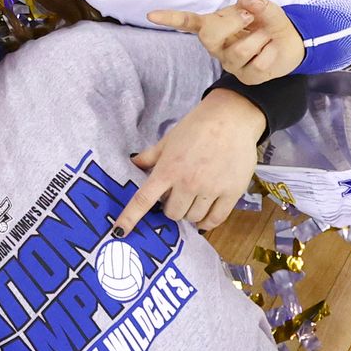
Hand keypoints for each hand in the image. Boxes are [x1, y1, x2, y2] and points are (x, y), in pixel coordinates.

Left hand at [113, 90, 265, 233]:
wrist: (232, 118)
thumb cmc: (197, 127)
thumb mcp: (168, 140)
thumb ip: (150, 156)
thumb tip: (133, 163)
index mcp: (168, 170)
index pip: (143, 199)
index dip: (129, 217)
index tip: (119, 232)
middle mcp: (187, 183)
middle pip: (172, 213)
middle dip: (171, 208)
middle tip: (177, 196)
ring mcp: (210, 189)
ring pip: (192, 218)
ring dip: (189, 214)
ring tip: (193, 201)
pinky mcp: (231, 193)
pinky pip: (216, 219)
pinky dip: (207, 223)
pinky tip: (204, 218)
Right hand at [149, 0, 304, 85]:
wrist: (291, 44)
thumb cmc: (267, 22)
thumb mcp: (264, 5)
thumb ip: (257, 1)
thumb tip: (250, 2)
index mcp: (215, 24)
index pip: (189, 22)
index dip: (170, 19)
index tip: (151, 15)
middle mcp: (218, 45)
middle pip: (209, 35)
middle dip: (232, 22)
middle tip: (250, 16)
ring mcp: (230, 62)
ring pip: (239, 51)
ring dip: (260, 38)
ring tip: (267, 34)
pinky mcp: (246, 77)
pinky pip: (258, 64)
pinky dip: (272, 51)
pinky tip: (271, 50)